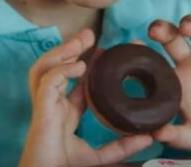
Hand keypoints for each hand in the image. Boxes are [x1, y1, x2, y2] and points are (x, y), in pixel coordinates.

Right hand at [19, 29, 152, 166]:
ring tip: (81, 42)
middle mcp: (52, 104)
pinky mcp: (41, 109)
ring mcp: (45, 104)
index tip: (102, 51)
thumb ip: (121, 147)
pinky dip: (62, 70)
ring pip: (45, 67)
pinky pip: (48, 82)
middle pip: (56, 66)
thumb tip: (148, 138)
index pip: (72, 81)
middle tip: (89, 35)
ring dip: (62, 52)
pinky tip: (79, 67)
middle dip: (70, 48)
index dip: (85, 65)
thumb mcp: (100, 156)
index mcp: (63, 112)